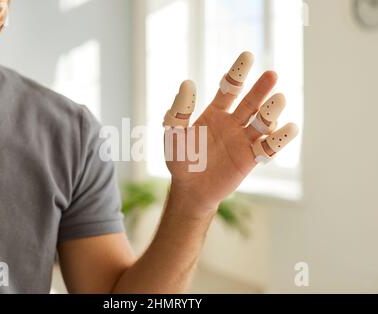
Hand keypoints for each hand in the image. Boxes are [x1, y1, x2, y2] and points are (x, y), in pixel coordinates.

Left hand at [163, 52, 297, 215]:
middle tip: (271, 75)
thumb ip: (179, 111)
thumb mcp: (174, 133)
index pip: (230, 88)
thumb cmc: (180, 160)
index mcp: (216, 113)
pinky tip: (289, 128)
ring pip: (263, 123)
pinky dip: (281, 138)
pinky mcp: (251, 159)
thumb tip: (187, 83)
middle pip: (252, 102)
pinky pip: (269, 147)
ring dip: (271, 111)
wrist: (190, 189)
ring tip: (278, 99)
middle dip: (261, 89)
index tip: (248, 56)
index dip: (238, 73)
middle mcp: (233, 124)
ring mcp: (244, 141)